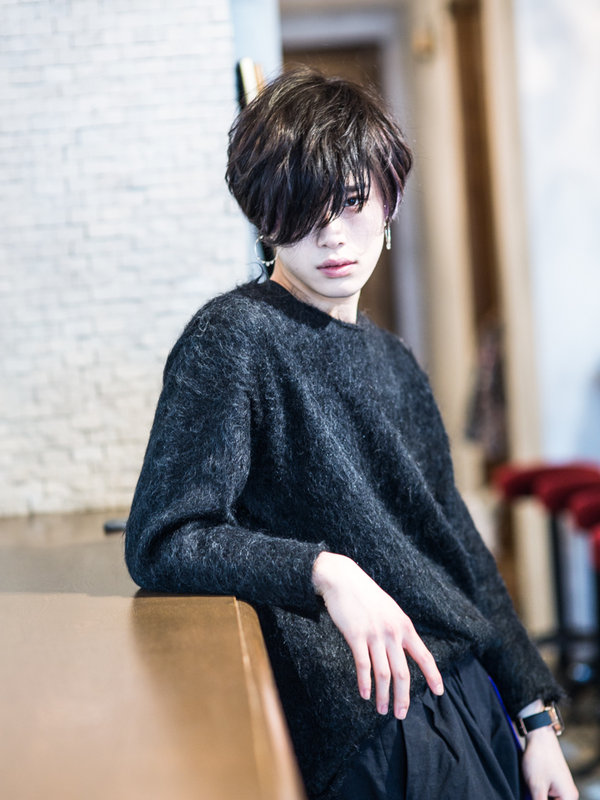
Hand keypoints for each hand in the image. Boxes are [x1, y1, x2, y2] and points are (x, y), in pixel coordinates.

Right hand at [312, 551, 443, 717]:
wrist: (342, 578)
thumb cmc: (365, 594)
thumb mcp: (389, 609)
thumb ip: (398, 629)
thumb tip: (403, 650)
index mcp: (404, 625)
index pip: (424, 655)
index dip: (433, 675)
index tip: (439, 692)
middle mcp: (392, 632)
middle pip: (403, 673)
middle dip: (403, 697)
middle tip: (401, 714)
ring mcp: (374, 634)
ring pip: (384, 674)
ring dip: (384, 696)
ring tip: (382, 710)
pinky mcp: (356, 635)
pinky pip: (363, 665)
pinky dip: (365, 683)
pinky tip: (365, 694)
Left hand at [521, 725, 577, 799]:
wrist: (539, 736)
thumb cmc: (539, 757)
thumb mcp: (536, 786)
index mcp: (568, 797)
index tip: (534, 795)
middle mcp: (569, 793)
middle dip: (539, 798)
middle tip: (532, 789)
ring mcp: (563, 787)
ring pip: (550, 798)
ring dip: (538, 796)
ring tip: (532, 785)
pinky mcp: (556, 781)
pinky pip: (548, 793)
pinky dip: (539, 791)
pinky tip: (532, 783)